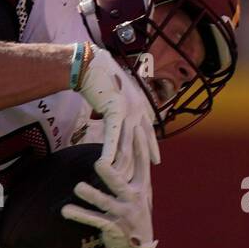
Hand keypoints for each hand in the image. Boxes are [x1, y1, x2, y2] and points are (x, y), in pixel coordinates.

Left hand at [61, 131, 156, 247]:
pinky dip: (79, 215)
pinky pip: (94, 219)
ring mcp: (124, 214)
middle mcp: (136, 199)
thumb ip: (134, 172)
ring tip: (78, 187)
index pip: (141, 164)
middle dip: (111, 174)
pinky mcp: (113, 227)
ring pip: (105, 202)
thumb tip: (130, 144)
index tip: (136, 129)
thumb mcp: (140, 192)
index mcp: (143, 187)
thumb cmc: (134, 212)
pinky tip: (65, 210)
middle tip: (99, 162)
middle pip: (122, 183)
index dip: (140, 147)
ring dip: (92, 195)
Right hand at [75, 46, 160, 182]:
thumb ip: (119, 110)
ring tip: (117, 182)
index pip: (149, 133)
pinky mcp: (115, 112)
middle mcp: (139, 111)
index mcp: (141, 107)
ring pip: (127, 146)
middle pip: (139, 146)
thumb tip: (115, 118)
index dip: (152, 149)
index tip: (156, 163)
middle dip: (138, 167)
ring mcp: (128, 112)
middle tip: (136, 182)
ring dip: (121, 167)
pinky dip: (108, 153)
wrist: (92, 65)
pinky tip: (104, 166)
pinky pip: (112, 138)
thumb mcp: (116, 97)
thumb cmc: (101, 79)